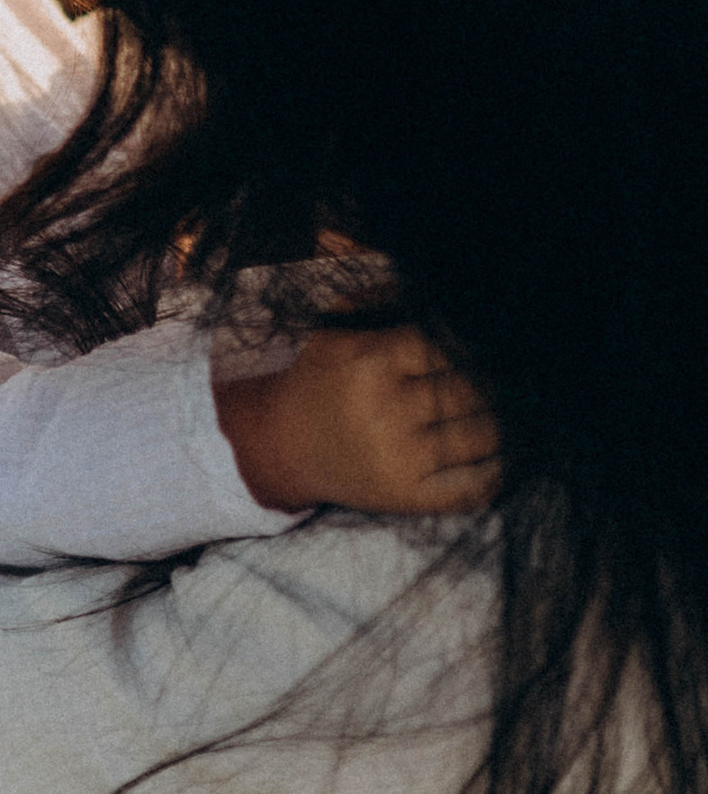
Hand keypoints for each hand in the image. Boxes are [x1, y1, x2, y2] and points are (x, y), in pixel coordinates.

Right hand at [216, 325, 502, 519]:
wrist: (284, 445)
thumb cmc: (321, 382)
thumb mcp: (338, 332)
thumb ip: (384, 303)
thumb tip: (443, 297)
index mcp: (372, 362)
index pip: (450, 345)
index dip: (472, 345)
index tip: (479, 348)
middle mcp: (389, 410)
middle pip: (475, 388)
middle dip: (495, 381)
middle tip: (504, 379)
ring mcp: (402, 457)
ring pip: (486, 433)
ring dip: (507, 420)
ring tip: (510, 411)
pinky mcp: (409, 496)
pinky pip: (475, 485)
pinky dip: (500, 469)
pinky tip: (504, 453)